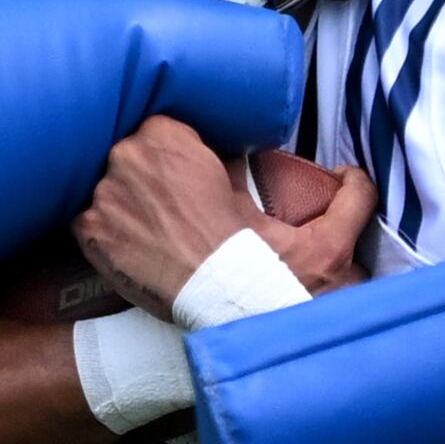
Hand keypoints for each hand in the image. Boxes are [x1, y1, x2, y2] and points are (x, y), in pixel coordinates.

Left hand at [78, 119, 371, 315]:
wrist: (231, 321)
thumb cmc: (269, 274)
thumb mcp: (325, 235)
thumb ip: (350, 196)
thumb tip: (357, 174)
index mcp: (172, 140)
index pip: (162, 122)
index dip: (178, 147)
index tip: (193, 170)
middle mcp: (128, 160)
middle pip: (132, 148)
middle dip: (153, 169)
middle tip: (180, 200)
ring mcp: (102, 198)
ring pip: (108, 181)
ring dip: (129, 196)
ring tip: (158, 222)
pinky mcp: (89, 236)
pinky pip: (88, 216)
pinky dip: (108, 226)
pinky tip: (133, 240)